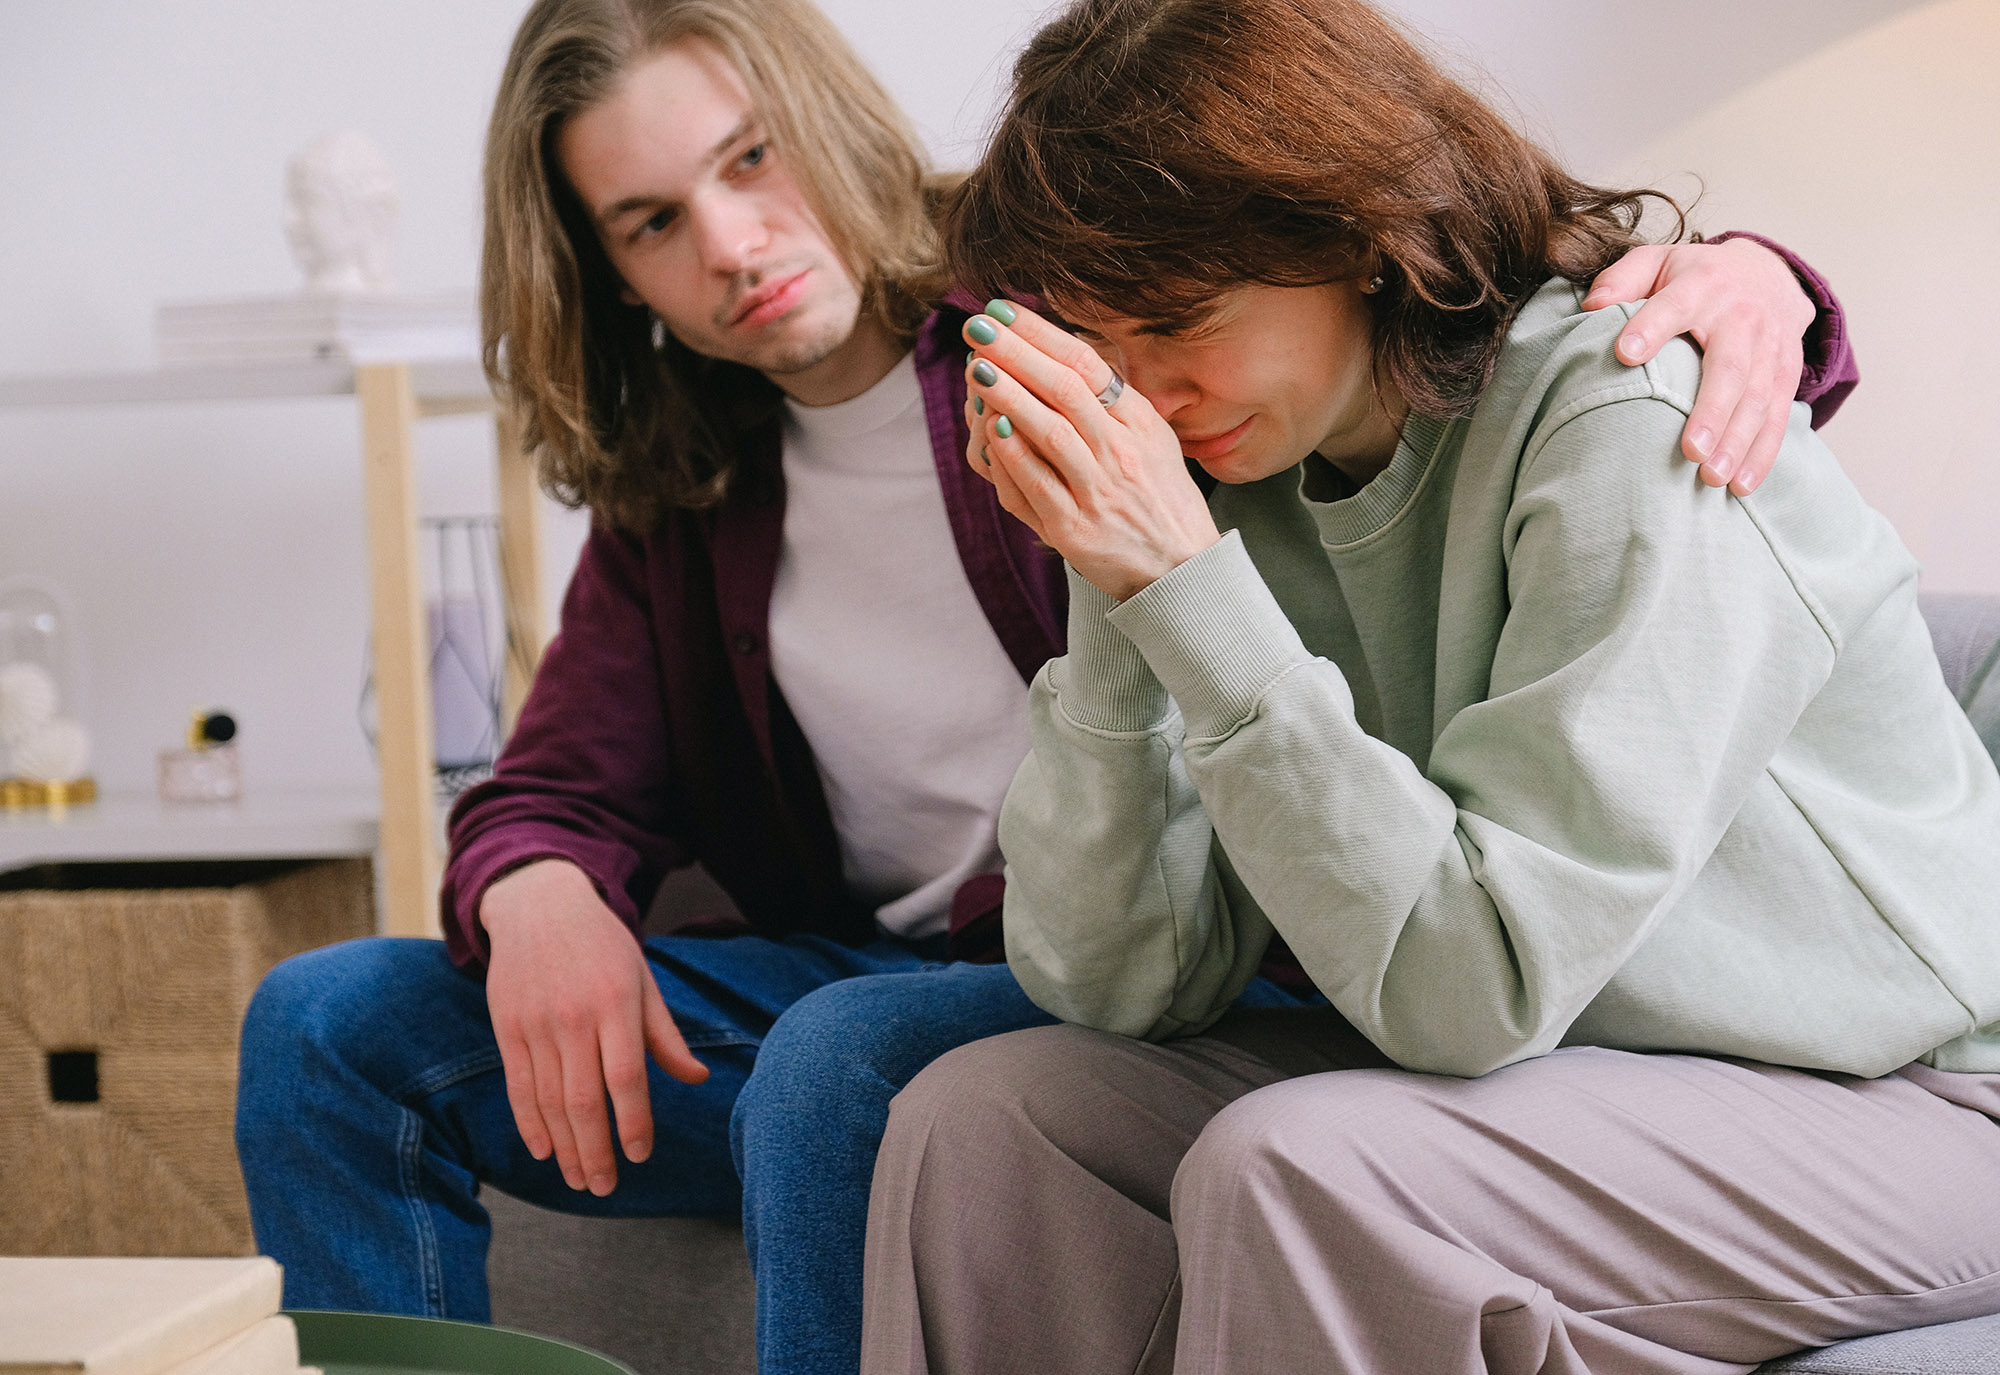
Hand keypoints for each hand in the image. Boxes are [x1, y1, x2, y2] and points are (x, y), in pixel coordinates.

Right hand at [481, 859, 707, 1195]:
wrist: (539, 903)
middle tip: (607, 1187)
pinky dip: (530, 1124)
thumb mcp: (642, 980)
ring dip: (565, 1148)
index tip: (641, 1154)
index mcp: (616, 1004)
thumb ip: (665, 1035)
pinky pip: (519, 1086)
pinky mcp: (507, 1028)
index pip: (627, 1078)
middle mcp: (574, 1017)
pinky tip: (544, 1151)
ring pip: (549, 1101)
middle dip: (596, 1152)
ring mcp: (536, 1024)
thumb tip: (697, 1079)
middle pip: (585, 1101)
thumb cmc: (603, 946)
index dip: (634, 1122)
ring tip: (579, 1179)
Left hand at [962, 301, 1219, 599]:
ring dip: (1008, 396)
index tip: (1004, 310)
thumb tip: (1065, 352)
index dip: (1041, 333)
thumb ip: (1114, 401)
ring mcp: (1098, 490)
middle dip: (1017, 352)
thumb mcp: (1154, 439)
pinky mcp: (1075, 529)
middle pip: (1064, 389)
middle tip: (978, 326)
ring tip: (977, 368)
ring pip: (1049, 432)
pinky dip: (1012, 454)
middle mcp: (1120, 451)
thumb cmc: (1160, 499)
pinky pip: (1037, 485)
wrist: (1182, 571)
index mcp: (1138, 422)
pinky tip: (990, 428)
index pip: (1086, 363)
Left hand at [1583, 237, 1814, 495]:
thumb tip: (1591, 306)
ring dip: (1737, 442)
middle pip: (1730, 367)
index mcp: (1703, 285)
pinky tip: (1742, 485)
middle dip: (1711, 411)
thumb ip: (1622, 280)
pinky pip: (1778, 416)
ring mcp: (1770, 348)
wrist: (1768, 272)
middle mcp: (1742, 316)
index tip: (1624, 353)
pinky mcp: (1786, 374)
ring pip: (1758, 398)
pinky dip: (1762, 453)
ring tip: (1711, 477)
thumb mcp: (1657, 262)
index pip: (1675, 305)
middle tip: (1689, 450)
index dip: (1652, 326)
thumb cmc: (1692, 276)